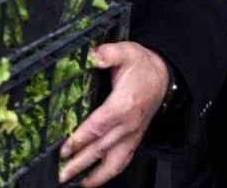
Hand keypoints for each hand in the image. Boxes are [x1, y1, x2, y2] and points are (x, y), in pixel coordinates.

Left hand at [59, 42, 168, 185]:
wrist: (164, 77)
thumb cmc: (143, 65)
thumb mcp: (127, 51)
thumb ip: (110, 53)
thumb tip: (95, 56)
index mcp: (124, 104)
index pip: (99, 125)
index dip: (81, 138)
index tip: (66, 148)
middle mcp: (129, 124)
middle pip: (102, 148)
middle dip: (80, 162)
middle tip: (62, 172)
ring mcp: (132, 135)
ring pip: (114, 161)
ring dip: (94, 175)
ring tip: (75, 182)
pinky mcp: (134, 140)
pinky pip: (122, 162)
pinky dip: (108, 174)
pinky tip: (93, 180)